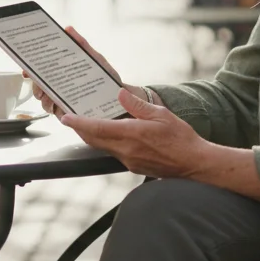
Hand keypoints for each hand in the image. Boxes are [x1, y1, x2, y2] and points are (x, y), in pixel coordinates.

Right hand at [24, 27, 145, 116]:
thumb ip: (82, 44)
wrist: (124, 97)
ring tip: (49, 95)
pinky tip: (59, 106)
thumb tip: (68, 29)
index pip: (41, 73)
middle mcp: (61, 90)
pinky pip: (58, 115)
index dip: (31, 71)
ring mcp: (65, 103)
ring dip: (44, 100)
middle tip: (39, 84)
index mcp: (63, 75)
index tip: (27, 70)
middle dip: (36, 87)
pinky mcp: (72, 116)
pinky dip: (56, 110)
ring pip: (45, 103)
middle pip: (38, 89)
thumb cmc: (108, 77)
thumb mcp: (95, 58)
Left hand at [62, 89, 211, 178]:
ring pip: (103, 147)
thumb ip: (138, 106)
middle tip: (71, 118)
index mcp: (131, 135)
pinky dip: (106, 142)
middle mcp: (126, 150)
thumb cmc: (181, 138)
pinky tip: (110, 135)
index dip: (79, 123)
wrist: (193, 164)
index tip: (66, 118)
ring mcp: (128, 160)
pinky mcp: (133, 166)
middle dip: (80, 129)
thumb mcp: (161, 115)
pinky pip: (114, 152)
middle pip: (94, 139)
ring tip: (87, 123)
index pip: (97, 128)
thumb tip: (120, 95)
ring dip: (93, 136)